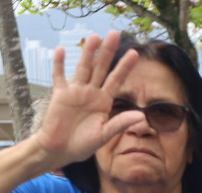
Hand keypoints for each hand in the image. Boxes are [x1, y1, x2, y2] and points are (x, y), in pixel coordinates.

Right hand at [35, 32, 143, 167]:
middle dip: (108, 52)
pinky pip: (59, 76)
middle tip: (116, 34)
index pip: (117, 80)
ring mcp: (75, 92)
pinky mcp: (60, 95)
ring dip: (88, 53)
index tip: (135, 53)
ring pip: (83, 68)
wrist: (61, 150)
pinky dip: (59, 64)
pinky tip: (60, 50)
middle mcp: (91, 93)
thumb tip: (142, 116)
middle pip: (101, 68)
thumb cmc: (83, 144)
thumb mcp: (105, 135)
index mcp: (104, 101)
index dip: (125, 67)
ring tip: (95, 37)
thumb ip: (121, 123)